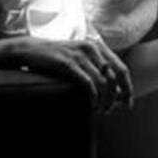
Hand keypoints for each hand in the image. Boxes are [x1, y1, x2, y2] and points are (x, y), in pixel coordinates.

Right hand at [8, 36, 132, 113]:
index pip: (122, 69)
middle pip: (115, 77)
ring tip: (99, 110)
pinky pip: (88, 84)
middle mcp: (93, 49)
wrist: (29, 50)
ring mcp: (81, 55)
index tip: (128, 104)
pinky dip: (93, 97)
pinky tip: (91, 105)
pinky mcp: (68, 64)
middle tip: (110, 110)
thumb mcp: (79, 59)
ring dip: (104, 100)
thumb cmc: (56, 59)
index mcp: (98, 47)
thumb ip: (96, 70)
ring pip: (103, 82)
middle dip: (116, 97)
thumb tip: (115, 92)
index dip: (128, 88)